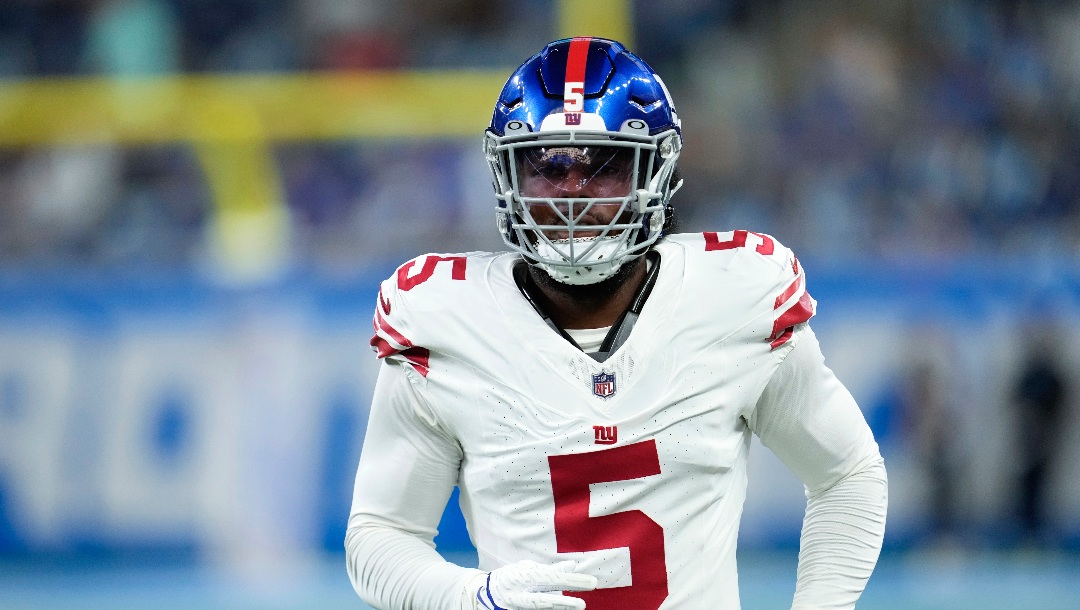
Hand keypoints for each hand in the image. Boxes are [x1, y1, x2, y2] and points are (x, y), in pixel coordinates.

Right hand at [472, 559, 597, 609]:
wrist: (486, 593)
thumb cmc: (513, 577)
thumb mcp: (530, 569)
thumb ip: (551, 569)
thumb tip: (573, 566)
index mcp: (525, 576)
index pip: (553, 579)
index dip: (571, 581)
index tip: (591, 582)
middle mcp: (522, 592)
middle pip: (548, 597)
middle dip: (566, 601)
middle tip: (585, 602)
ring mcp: (520, 604)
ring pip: (543, 606)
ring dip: (562, 607)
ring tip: (579, 606)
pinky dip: (553, 609)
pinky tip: (565, 609)